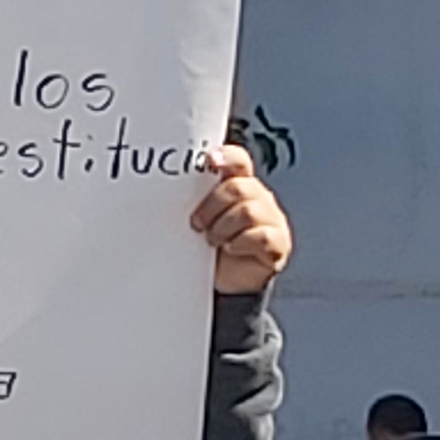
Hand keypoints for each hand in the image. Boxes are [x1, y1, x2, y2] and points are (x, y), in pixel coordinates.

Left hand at [191, 143, 290, 296]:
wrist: (224, 282)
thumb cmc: (208, 246)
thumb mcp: (199, 218)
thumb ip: (192, 199)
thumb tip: (161, 186)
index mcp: (239, 184)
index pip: (238, 161)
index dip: (227, 157)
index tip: (210, 161)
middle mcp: (258, 197)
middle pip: (239, 187)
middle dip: (212, 205)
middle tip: (196, 223)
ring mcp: (272, 219)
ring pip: (248, 212)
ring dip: (223, 227)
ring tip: (212, 240)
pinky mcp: (278, 244)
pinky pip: (262, 237)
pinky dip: (241, 243)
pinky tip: (231, 248)